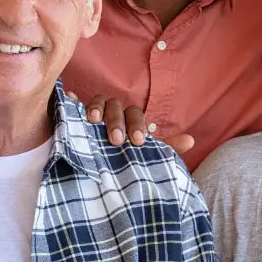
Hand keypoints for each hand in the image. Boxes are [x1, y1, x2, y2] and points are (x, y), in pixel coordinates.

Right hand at [77, 93, 193, 153]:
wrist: (101, 161)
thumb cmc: (126, 154)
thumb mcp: (146, 154)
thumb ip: (167, 147)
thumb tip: (191, 141)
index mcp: (130, 119)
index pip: (136, 114)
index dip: (138, 125)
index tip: (138, 141)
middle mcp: (112, 112)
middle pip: (116, 106)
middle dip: (116, 121)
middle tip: (116, 140)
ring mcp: (92, 112)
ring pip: (97, 101)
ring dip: (96, 107)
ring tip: (92, 121)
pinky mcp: (74, 116)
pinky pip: (71, 103)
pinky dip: (71, 101)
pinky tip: (69, 100)